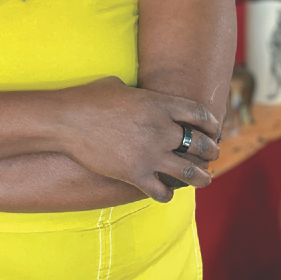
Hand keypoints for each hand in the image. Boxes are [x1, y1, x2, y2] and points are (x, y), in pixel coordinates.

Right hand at [57, 77, 220, 202]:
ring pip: (189, 172)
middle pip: (201, 144)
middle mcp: (161, 129)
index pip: (199, 114)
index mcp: (159, 103)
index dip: (211, 123)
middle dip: (211, 151)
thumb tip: (142, 97)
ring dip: (201, 177)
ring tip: (205, 179)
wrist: (66, 120)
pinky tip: (167, 191)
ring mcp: (149, 153)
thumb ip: (140, 95)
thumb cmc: (90, 98)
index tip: (214, 129)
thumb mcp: (121, 86)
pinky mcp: (135, 174)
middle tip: (212, 156)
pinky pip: (162, 191)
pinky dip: (168, 193)